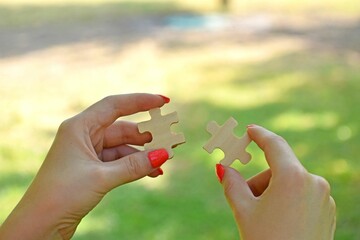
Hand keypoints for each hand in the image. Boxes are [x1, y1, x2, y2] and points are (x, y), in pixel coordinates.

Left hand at [0, 93, 169, 239]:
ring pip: (123, 147)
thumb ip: (134, 166)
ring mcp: (88, 152)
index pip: (114, 105)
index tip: (163, 101)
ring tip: (165, 160)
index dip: (140, 101)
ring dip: (143, 154)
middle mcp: (84, 135)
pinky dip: (135, 166)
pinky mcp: (92, 168)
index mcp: (79, 127)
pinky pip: (119, 161)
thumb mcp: (102, 177)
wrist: (41, 224)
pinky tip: (152, 172)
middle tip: (171, 138)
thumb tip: (163, 155)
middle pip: (122, 128)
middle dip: (147, 135)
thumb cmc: (63, 194)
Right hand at [216, 125, 335, 239]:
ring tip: (264, 218)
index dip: (260, 134)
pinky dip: (288, 200)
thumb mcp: (243, 210)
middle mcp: (314, 182)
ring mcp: (324, 197)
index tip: (251, 129)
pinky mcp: (328, 210)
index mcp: (293, 177)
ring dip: (274, 192)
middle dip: (260, 181)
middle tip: (247, 200)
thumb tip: (222, 167)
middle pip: (279, 169)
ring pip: (291, 182)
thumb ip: (231, 183)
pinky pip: (303, 194)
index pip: (275, 145)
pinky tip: (281, 223)